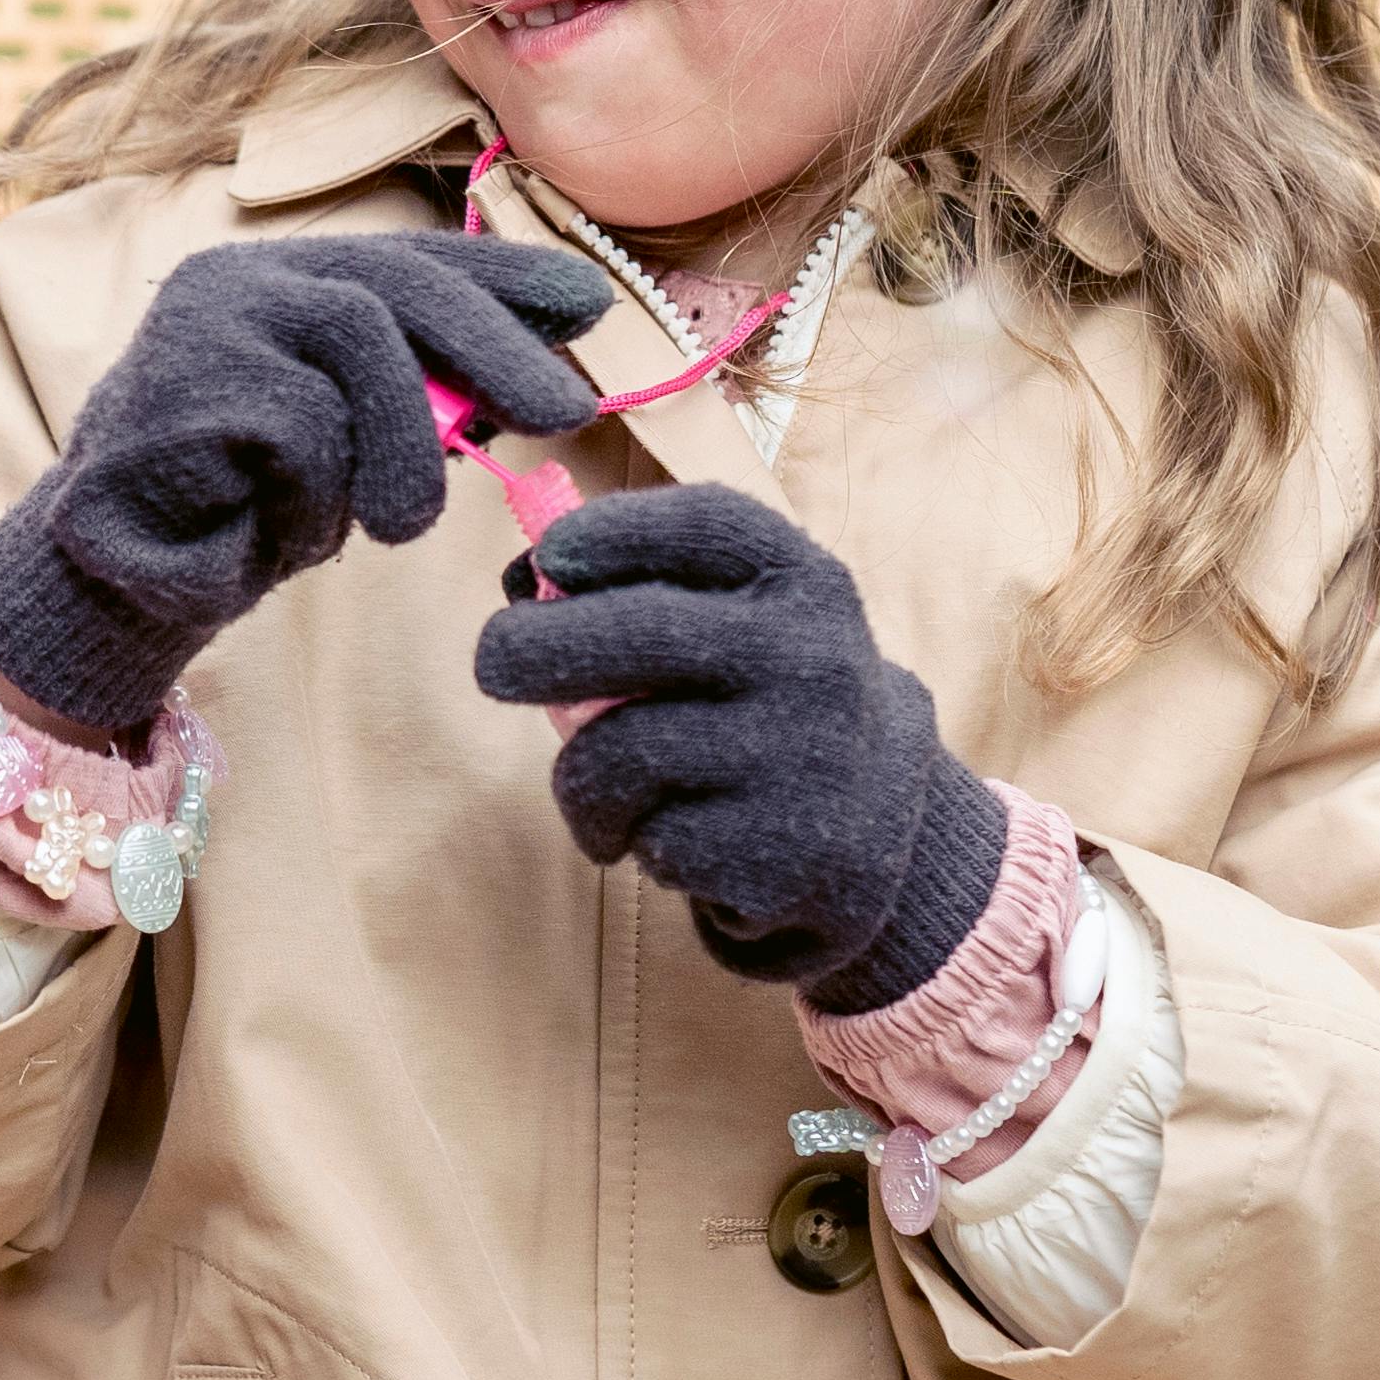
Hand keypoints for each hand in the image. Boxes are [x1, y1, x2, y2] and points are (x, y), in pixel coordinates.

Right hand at [0, 234, 618, 733]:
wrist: (111, 580)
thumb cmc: (241, 509)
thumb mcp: (352, 447)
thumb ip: (425, 402)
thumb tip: (545, 382)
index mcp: (284, 279)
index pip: (411, 260)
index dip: (506, 280)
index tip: (593, 307)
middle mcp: (242, 277)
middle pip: (397, 285)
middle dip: (498, 346)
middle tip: (570, 410)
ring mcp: (208, 319)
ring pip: (364, 348)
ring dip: (401, 449)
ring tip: (400, 524)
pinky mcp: (184, 379)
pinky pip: (305, 427)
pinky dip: (317, 493)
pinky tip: (278, 525)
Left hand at [472, 489, 1008, 1012]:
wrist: (885, 822)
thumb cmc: (769, 699)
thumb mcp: (746, 622)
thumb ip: (649, 591)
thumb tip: (522, 582)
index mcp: (803, 582)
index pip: (702, 526)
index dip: (608, 532)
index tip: (546, 557)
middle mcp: (812, 658)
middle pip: (637, 635)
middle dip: (532, 650)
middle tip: (494, 666)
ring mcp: (801, 758)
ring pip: (617, 755)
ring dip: (580, 782)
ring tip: (605, 796)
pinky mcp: (781, 853)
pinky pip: (648, 839)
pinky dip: (636, 843)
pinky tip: (677, 840)